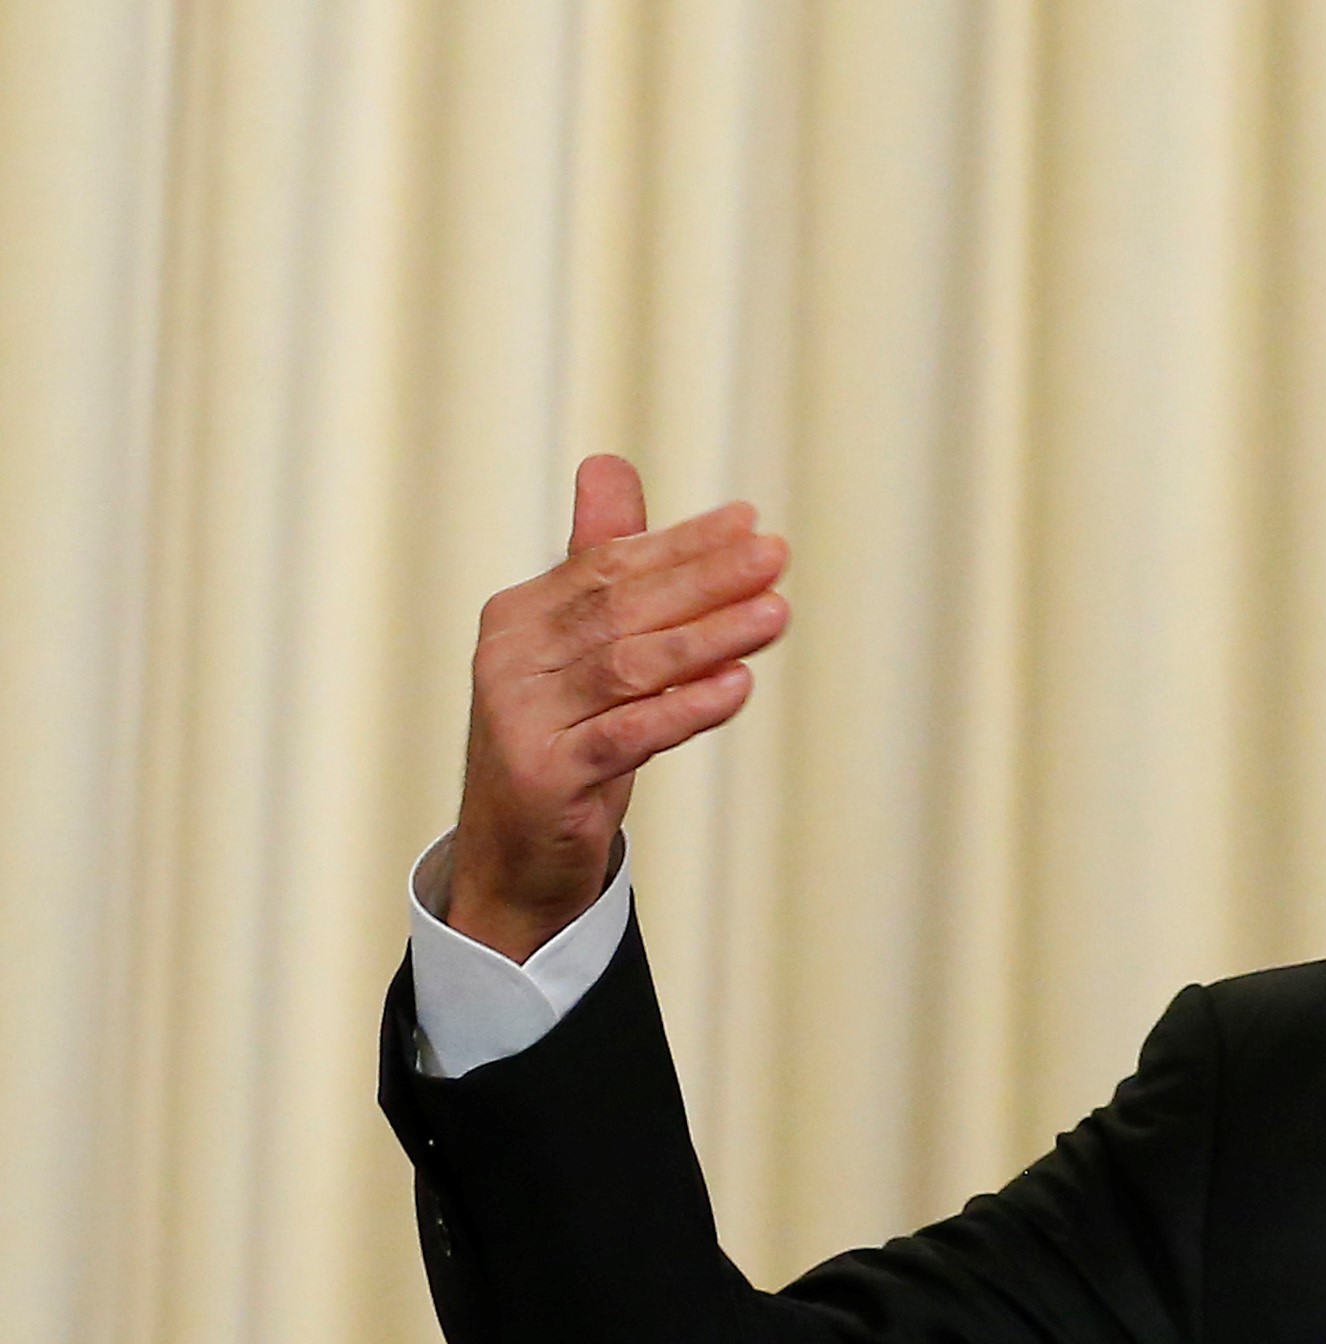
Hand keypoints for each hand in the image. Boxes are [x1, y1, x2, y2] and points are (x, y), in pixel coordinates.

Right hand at [448, 454, 789, 961]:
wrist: (516, 855)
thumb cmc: (566, 741)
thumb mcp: (584, 652)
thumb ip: (598, 564)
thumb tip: (610, 467)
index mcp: (520, 616)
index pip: (609, 565)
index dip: (682, 543)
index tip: (750, 523)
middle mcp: (511, 658)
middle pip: (622, 608)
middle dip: (705, 578)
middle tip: (774, 555)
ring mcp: (522, 718)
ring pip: (630, 666)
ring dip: (709, 636)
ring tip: (774, 613)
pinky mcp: (545, 775)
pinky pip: (626, 734)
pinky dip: (684, 708)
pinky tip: (737, 686)